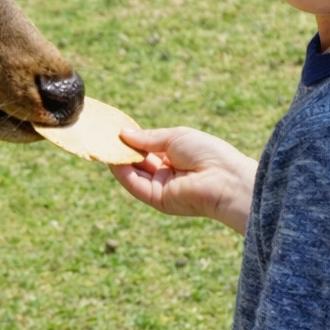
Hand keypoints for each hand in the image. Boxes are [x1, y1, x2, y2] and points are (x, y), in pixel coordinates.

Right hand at [110, 126, 256, 234]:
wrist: (225, 179)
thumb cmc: (207, 153)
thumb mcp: (175, 137)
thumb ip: (148, 138)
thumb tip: (123, 133)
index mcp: (176, 156)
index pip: (148, 148)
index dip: (132, 140)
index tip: (116, 130)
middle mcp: (167, 173)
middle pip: (138, 161)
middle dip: (122, 149)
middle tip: (103, 136)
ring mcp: (162, 187)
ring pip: (134, 173)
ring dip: (118, 160)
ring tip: (103, 145)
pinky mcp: (158, 200)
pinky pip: (136, 185)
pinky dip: (123, 173)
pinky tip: (113, 160)